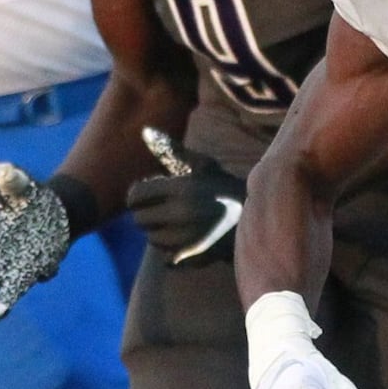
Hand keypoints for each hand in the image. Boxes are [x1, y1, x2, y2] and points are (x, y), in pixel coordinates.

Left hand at [125, 128, 244, 265]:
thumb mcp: (201, 164)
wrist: (252, 217)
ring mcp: (187, 238)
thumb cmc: (221, 186)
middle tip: (165, 209)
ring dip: (160, 232)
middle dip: (148, 214)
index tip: (147, 196)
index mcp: (180, 188)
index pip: (135, 196)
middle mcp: (181, 214)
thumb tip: (146, 130)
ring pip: (152, 239)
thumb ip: (171, 149)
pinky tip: (186, 239)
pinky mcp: (192, 258)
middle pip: (140, 219)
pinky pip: (165, 257)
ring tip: (179, 223)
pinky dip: (171, 251)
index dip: (137, 195)